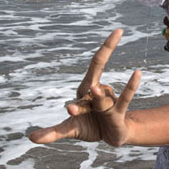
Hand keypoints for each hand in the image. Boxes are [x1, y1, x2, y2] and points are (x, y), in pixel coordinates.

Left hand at [29, 29, 139, 144]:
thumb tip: (30, 137)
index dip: (105, 48)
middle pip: (99, 66)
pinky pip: (124, 98)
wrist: (110, 137)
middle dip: (106, 49)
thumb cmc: (90, 126)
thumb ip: (52, 132)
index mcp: (85, 89)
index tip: (119, 30)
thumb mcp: (70, 129)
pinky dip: (129, 86)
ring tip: (80, 102)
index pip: (95, 64)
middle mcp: (96, 91)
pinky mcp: (117, 113)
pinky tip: (138, 72)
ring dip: (98, 96)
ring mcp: (107, 102)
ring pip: (100, 95)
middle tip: (113, 36)